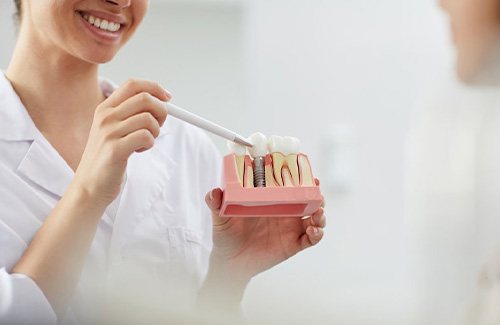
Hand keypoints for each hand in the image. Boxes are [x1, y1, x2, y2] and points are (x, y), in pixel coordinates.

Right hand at [73, 79, 170, 206]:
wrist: (89, 187)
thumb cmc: (106, 159)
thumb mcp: (113, 130)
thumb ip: (130, 115)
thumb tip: (160, 102)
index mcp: (104, 108)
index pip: (133, 84)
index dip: (154, 88)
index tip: (167, 98)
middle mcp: (105, 117)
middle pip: (145, 98)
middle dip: (161, 111)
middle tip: (157, 126)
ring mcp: (108, 132)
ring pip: (148, 119)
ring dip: (154, 132)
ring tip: (143, 143)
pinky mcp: (115, 149)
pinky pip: (146, 136)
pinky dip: (149, 144)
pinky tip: (138, 151)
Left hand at [205, 179, 325, 281]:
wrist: (230, 262)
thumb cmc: (226, 235)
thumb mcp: (220, 217)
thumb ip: (216, 204)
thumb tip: (214, 192)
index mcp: (271, 199)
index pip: (290, 184)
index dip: (301, 177)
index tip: (306, 172)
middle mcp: (285, 211)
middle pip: (308, 198)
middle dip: (316, 194)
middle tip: (317, 191)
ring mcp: (291, 227)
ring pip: (315, 216)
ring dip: (321, 213)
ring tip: (317, 213)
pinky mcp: (294, 244)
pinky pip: (312, 238)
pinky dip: (317, 233)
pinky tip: (312, 230)